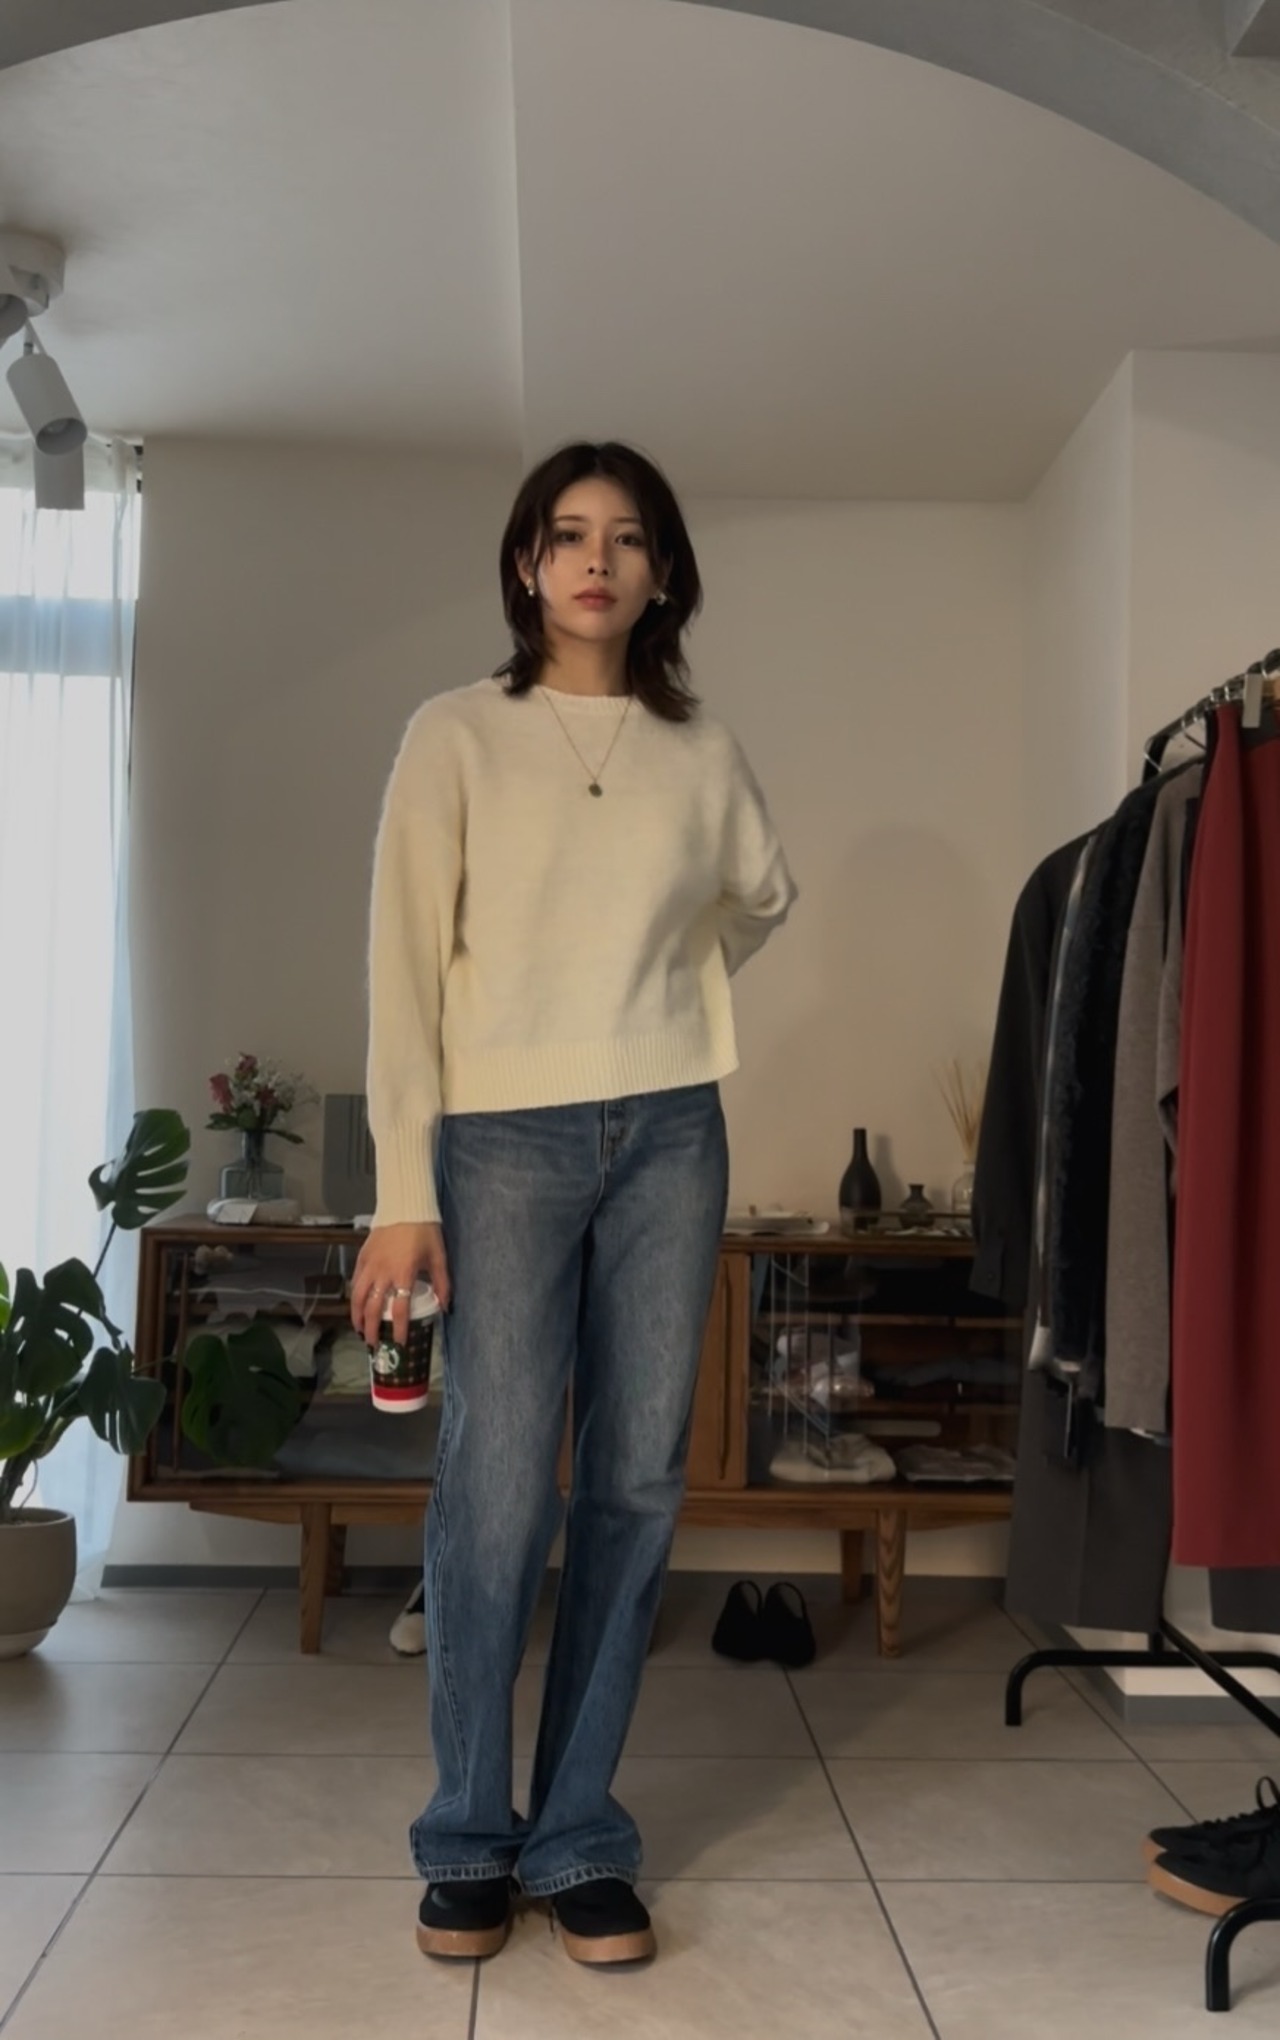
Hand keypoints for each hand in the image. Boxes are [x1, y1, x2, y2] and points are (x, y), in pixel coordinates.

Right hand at [350, 1222, 451, 1347]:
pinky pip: (355, 1281)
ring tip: (360, 1330)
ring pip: (357, 1296)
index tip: (400, 1343)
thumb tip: (446, 1307)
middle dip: (371, 1329)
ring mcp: (369, 1264)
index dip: (400, 1329)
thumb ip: (443, 1284)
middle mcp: (383, 1272)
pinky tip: (356, 1305)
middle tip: (374, 1344)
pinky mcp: (362, 1257)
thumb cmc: (425, 1232)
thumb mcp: (438, 1257)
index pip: (400, 1309)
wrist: (405, 1206)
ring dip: (357, 1316)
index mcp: (404, 1273)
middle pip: (372, 1308)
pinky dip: (354, 1296)